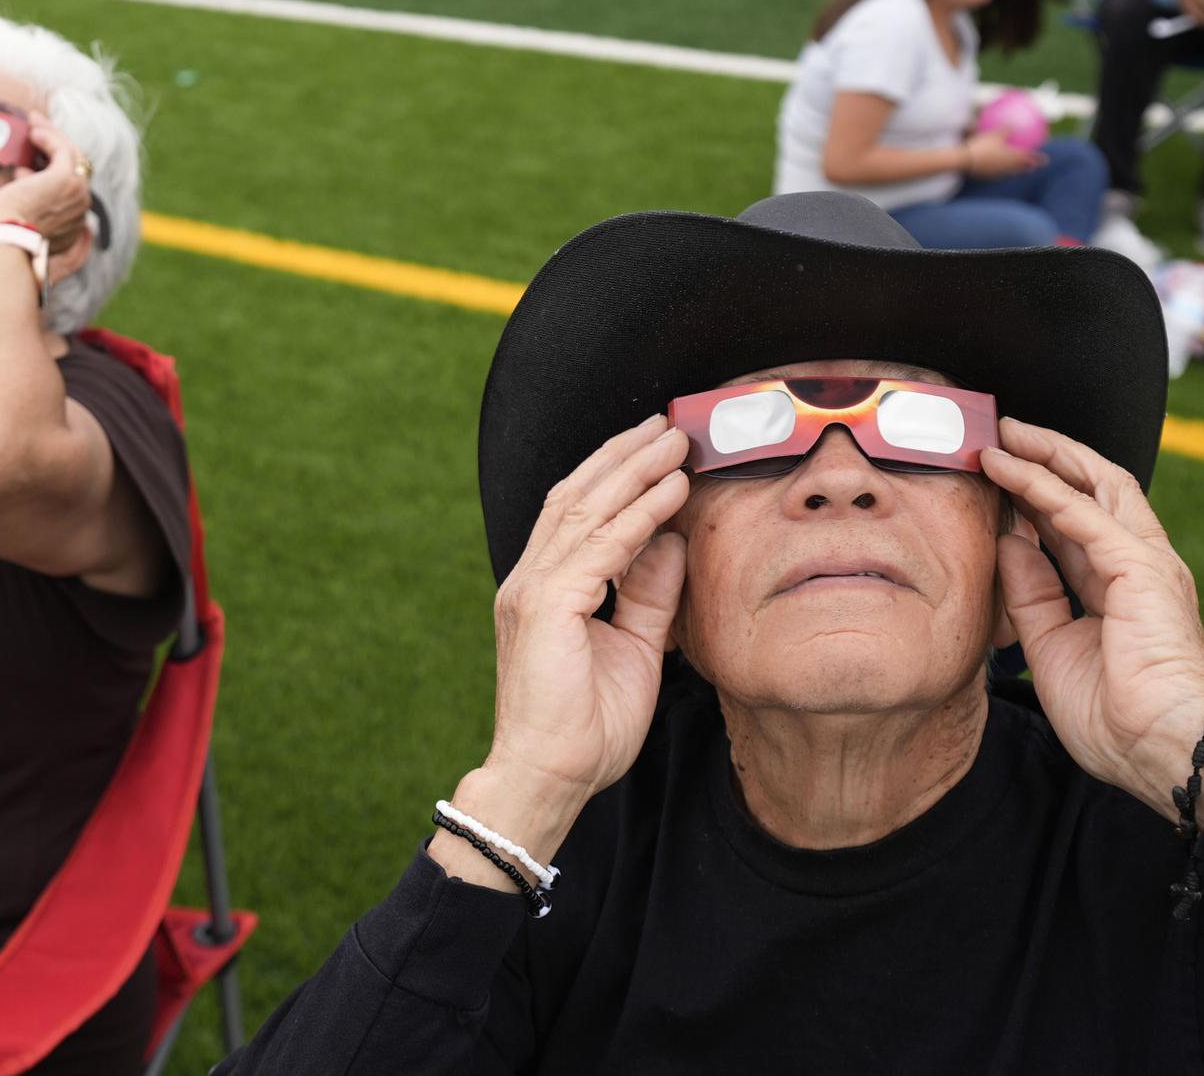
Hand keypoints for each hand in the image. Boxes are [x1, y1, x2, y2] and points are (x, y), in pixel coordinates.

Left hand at [0, 115, 94, 281]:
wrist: (7, 242)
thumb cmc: (6, 237)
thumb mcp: (21, 220)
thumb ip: (28, 203)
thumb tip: (23, 172)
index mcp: (74, 227)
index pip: (70, 190)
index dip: (51, 172)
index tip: (31, 163)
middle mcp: (82, 210)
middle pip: (76, 169)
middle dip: (56, 147)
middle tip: (38, 131)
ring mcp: (78, 193)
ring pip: (72, 156)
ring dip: (53, 136)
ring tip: (34, 123)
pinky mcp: (66, 178)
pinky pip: (63, 149)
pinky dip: (49, 137)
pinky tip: (34, 131)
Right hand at [486, 415, 690, 811]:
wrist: (547, 778)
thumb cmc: (585, 728)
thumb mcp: (635, 649)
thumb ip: (649, 595)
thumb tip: (673, 542)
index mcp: (544, 588)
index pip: (577, 513)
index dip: (616, 475)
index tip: (658, 450)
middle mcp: (530, 578)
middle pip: (576, 496)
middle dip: (623, 456)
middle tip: (667, 425)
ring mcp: (533, 589)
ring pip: (585, 509)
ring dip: (634, 470)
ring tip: (674, 442)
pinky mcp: (546, 606)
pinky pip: (601, 547)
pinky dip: (638, 515)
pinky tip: (669, 492)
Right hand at [964, 130, 1046, 178]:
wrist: (965, 161)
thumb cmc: (981, 146)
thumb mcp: (994, 134)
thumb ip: (1005, 129)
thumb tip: (1013, 122)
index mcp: (1012, 158)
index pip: (1028, 159)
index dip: (1037, 159)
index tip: (1045, 159)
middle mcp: (1007, 168)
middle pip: (1021, 168)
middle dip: (1029, 166)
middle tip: (1035, 165)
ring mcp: (997, 173)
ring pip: (1009, 172)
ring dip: (1016, 170)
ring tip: (1019, 169)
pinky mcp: (987, 176)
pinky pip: (998, 172)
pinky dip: (1002, 170)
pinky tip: (996, 167)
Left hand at [980, 419, 1203, 822]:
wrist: (1160, 750)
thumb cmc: (1114, 717)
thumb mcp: (1052, 645)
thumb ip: (1031, 592)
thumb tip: (1009, 543)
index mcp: (1120, 586)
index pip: (1077, 522)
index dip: (1036, 494)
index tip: (996, 474)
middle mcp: (1138, 564)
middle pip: (1094, 488)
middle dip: (1049, 456)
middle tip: (1002, 435)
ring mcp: (1145, 562)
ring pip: (1095, 486)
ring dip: (1046, 456)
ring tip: (1005, 435)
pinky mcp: (1141, 568)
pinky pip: (1085, 515)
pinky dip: (1045, 488)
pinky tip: (1011, 470)